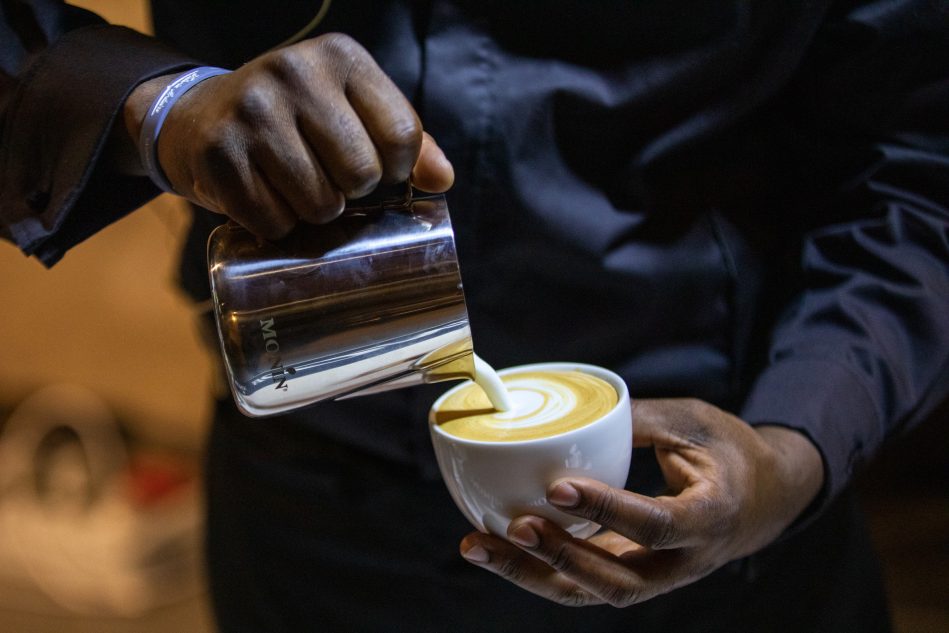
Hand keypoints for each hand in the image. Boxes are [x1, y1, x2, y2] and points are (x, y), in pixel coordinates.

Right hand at [123, 34, 453, 238]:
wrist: (201, 116)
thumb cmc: (296, 119)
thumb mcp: (352, 109)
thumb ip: (406, 140)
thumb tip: (442, 179)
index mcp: (340, 57)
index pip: (402, 134)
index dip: (399, 170)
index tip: (380, 172)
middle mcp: (293, 73)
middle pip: (362, 172)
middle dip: (353, 192)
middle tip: (331, 179)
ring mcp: (251, 113)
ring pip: (320, 203)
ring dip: (316, 212)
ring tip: (299, 188)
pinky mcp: (218, 154)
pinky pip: (274, 221)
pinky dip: (277, 225)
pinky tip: (267, 197)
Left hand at [458, 398, 823, 606]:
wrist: (762, 498)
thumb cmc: (728, 452)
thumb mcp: (694, 422)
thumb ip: (639, 420)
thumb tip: (574, 414)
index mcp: (710, 518)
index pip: (655, 525)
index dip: (606, 509)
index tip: (557, 486)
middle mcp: (683, 562)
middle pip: (616, 581)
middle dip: (557, 558)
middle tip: (510, 526)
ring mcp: (656, 577)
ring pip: (590, 592)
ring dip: (531, 574)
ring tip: (478, 546)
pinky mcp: (631, 574)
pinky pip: (582, 583)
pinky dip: (537, 569)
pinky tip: (495, 546)